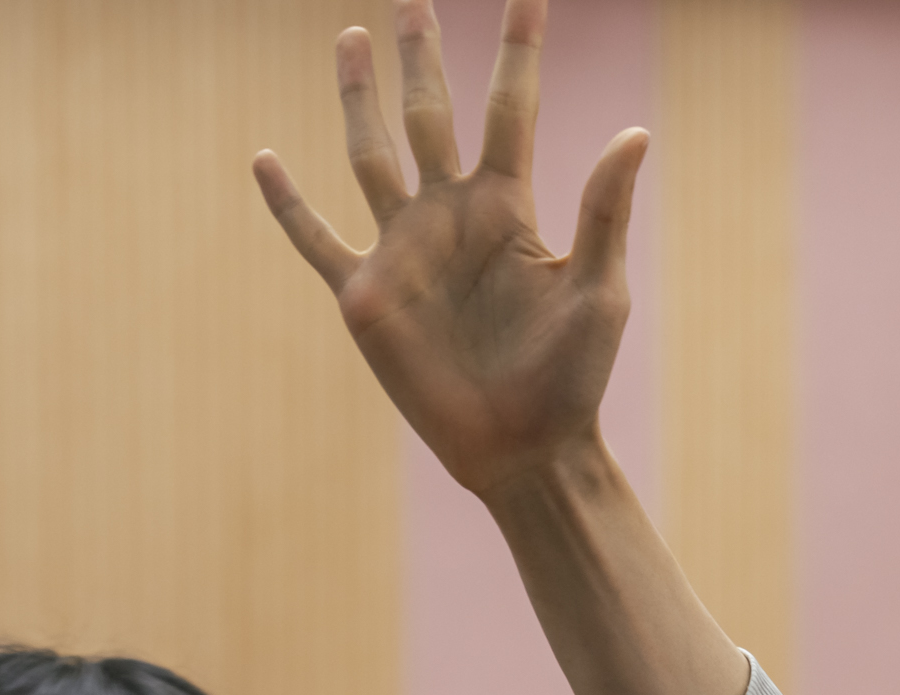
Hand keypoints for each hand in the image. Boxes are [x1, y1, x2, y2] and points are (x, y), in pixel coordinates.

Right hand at [253, 0, 645, 498]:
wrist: (527, 449)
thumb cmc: (574, 377)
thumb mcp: (598, 290)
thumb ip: (605, 209)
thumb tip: (636, 131)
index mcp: (507, 206)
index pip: (510, 107)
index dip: (518, 49)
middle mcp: (451, 214)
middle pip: (429, 113)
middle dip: (420, 55)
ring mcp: (404, 249)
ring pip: (371, 153)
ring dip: (357, 97)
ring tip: (348, 37)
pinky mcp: (367, 293)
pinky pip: (316, 237)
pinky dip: (287, 202)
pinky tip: (264, 159)